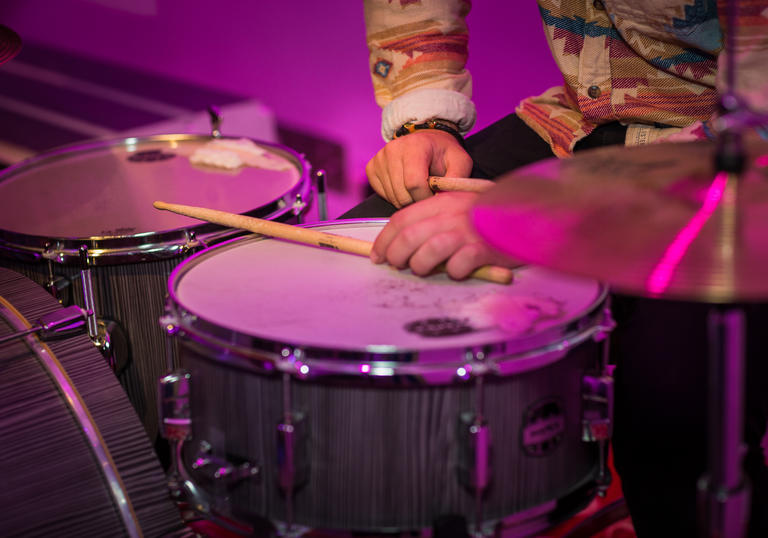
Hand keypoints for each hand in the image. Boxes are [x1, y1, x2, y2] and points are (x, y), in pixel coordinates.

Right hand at [366, 129, 472, 208]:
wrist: (426, 140)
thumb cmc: (443, 153)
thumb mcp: (460, 162)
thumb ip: (457, 180)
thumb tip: (446, 201)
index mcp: (415, 146)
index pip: (414, 183)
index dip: (426, 197)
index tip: (434, 196)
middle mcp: (393, 149)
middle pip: (402, 194)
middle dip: (417, 200)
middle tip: (428, 193)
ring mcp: (380, 159)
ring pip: (392, 197)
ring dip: (408, 199)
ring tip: (418, 188)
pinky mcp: (371, 168)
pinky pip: (383, 194)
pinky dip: (395, 196)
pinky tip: (405, 186)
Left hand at [370, 192, 519, 278]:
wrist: (529, 211)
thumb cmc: (488, 215)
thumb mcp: (458, 206)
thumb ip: (433, 219)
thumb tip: (403, 243)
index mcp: (441, 202)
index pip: (401, 219)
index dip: (384, 240)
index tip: (378, 256)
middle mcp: (451, 215)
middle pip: (408, 237)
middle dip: (396, 256)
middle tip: (398, 266)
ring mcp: (467, 232)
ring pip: (428, 253)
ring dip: (420, 266)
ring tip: (425, 270)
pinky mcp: (484, 249)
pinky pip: (459, 266)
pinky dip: (454, 272)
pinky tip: (458, 271)